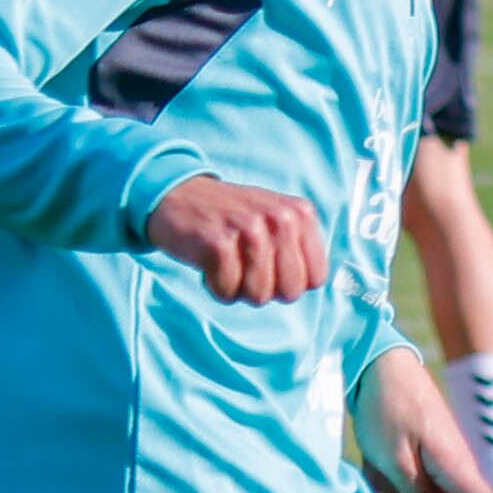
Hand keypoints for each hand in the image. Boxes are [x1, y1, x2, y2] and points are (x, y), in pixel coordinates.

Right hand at [147, 175, 328, 304]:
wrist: (177, 195)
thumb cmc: (229, 219)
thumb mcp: (274, 221)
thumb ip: (298, 249)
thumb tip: (310, 284)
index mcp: (300, 214)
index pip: (316, 278)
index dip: (289, 283)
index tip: (269, 266)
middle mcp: (280, 218)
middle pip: (289, 292)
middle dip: (265, 289)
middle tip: (244, 265)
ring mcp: (250, 228)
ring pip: (259, 296)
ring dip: (237, 288)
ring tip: (226, 262)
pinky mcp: (219, 242)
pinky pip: (227, 291)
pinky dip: (214, 286)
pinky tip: (208, 262)